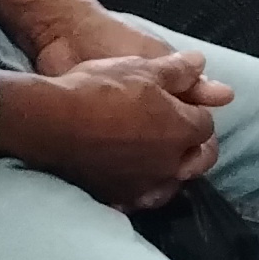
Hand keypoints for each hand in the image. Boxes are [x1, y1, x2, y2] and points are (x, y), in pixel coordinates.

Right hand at [0, 54, 227, 210]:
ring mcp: (146, 184)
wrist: (53, 121)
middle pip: (197, 159)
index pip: (205, 124)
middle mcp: (171, 162)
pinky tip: (130, 177)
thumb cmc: (99, 89)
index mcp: (182, 130)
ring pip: (172, 183)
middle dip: (191, 146)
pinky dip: (140, 188)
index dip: (192, 111)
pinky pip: (140, 197)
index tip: (176, 103)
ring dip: (169, 170)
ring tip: (154, 156)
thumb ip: (177, 70)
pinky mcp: (120, 197)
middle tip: (171, 131)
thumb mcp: (139, 67)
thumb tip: (201, 62)